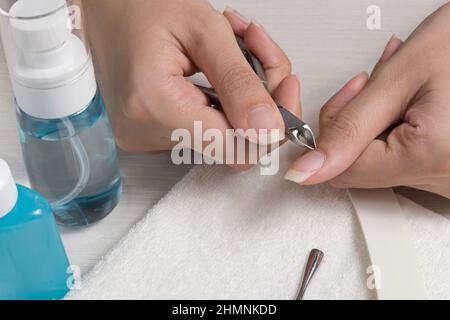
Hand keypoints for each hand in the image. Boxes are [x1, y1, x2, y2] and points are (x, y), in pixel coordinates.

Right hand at [84, 0, 299, 165]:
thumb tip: (269, 128)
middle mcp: (146, 131)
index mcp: (154, 103)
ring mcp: (146, 136)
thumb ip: (239, 81)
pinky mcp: (152, 133)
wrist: (107, 9)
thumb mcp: (204, 29)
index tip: (284, 87)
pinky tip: (218, 72)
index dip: (270, 124)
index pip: (233, 147)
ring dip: (240, 97)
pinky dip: (222, 102)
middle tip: (261, 56)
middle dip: (259, 103)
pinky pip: (204, 129)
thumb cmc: (143, 6)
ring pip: (222, 135)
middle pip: (232, 144)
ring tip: (235, 52)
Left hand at [285, 3, 449, 198]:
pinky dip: (399, 131)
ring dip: (380, 124)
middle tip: (381, 86)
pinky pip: (405, 160)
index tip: (350, 99)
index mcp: (432, 157)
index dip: (336, 132)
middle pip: (364, 167)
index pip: (344, 169)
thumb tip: (308, 169)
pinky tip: (415, 105)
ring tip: (408, 90)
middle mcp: (448, 179)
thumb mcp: (398, 78)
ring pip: (382, 162)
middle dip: (360, 123)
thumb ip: (347, 128)